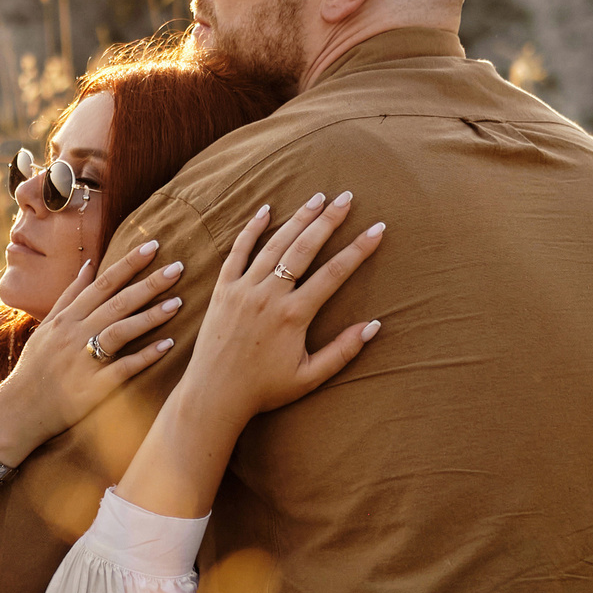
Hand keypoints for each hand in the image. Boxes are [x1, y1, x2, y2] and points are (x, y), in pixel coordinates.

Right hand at [0, 240, 187, 463]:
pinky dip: (145, 357)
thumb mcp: (47, 325)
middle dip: (149, 283)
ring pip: (120, 331)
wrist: (19, 408)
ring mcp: (83, 361)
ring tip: (178, 302)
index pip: (103, 283)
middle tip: (179, 267)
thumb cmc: (35, 365)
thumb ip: (70, 295)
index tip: (153, 245)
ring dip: (150, 316)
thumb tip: (90, 264)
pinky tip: (168, 346)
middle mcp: (74, 334)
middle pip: (117, 302)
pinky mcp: (92, 388)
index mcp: (66, 317)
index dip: (129, 263)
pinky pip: (122, 369)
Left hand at [182, 190, 383, 427]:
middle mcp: (269, 296)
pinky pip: (238, 251)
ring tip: (318, 198)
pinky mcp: (222, 289)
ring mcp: (243, 289)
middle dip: (328, 220)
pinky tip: (266, 210)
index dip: (358, 249)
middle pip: (304, 248)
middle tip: (347, 198)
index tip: (377, 229)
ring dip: (297, 218)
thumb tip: (375, 325)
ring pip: (274, 244)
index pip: (334, 273)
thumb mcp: (310, 377)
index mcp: (293, 316)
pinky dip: (252, 229)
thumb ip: (343, 351)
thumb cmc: (264, 389)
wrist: (214, 394)